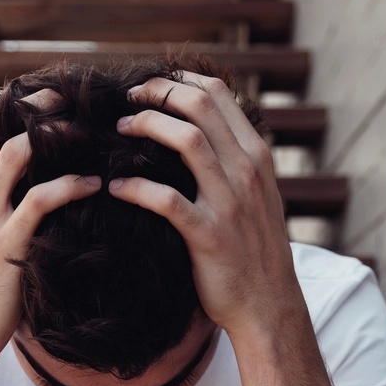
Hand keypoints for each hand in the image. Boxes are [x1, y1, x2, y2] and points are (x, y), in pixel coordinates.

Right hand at [0, 91, 100, 365]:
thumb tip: (21, 169)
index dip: (19, 102)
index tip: (56, 100)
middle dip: (41, 102)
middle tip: (80, 99)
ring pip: (18, 148)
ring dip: (58, 133)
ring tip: (91, 131)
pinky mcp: (4, 242)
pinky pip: (42, 197)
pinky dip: (72, 184)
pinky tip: (95, 185)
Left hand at [108, 73, 304, 340]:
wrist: (269, 306)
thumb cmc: (254, 251)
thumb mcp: (255, 196)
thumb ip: (234, 162)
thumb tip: (200, 130)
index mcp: (256, 156)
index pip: (219, 93)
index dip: (178, 79)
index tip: (150, 84)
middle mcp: (246, 171)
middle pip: (200, 105)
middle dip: (156, 92)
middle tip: (126, 99)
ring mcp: (229, 203)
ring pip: (186, 140)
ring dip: (146, 126)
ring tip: (119, 130)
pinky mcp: (208, 236)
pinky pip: (166, 200)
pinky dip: (136, 188)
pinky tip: (115, 187)